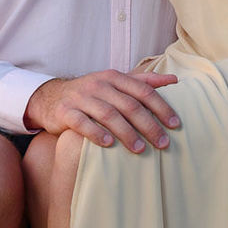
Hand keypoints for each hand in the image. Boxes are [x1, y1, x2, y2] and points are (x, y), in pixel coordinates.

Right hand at [24, 69, 179, 151]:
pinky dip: (96, 133)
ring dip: (126, 133)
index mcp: (114, 77)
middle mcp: (99, 85)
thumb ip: (143, 81)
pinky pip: (82, 123)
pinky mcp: (66, 112)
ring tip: (140, 149)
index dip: (161, 107)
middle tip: (163, 143)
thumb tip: (174, 79)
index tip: (175, 125)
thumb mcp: (115, 82)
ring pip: (108, 115)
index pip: (143, 91)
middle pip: (129, 105)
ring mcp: (81, 98)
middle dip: (148, 125)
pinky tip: (109, 144)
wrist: (52, 97)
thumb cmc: (91, 92)